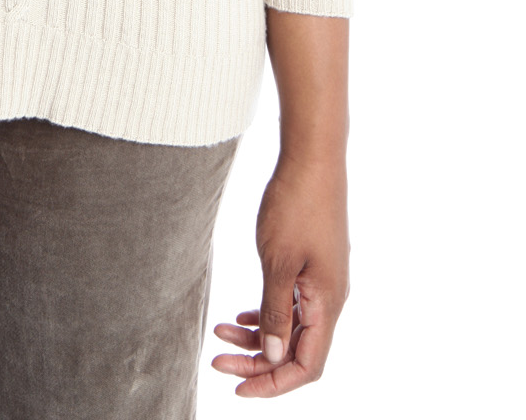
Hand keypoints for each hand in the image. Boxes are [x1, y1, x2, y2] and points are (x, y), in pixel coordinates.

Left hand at [210, 153, 348, 396]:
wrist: (313, 158)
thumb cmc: (296, 205)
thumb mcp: (278, 262)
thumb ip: (275, 312)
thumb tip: (272, 358)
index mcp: (328, 304)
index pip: (307, 366)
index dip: (275, 383)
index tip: (239, 388)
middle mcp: (330, 299)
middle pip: (297, 351)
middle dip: (258, 363)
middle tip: (217, 363)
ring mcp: (322, 282)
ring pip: (291, 327)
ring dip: (257, 338)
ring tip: (219, 334)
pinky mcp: (313, 265)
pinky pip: (291, 304)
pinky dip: (265, 314)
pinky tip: (240, 318)